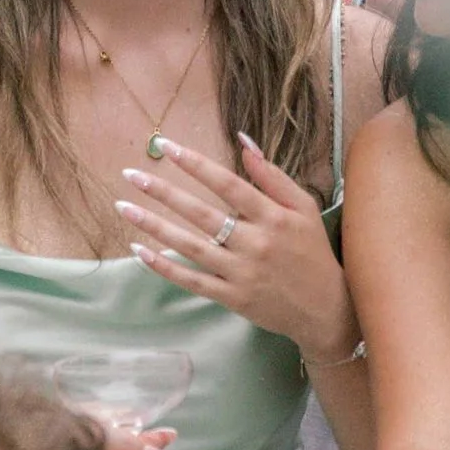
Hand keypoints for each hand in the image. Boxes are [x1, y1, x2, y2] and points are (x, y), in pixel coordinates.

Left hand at [114, 135, 353, 357]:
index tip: (167, 147)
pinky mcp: (232, 298)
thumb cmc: (312, 251)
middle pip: (201, 214)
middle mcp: (255, 244)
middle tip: (131, 175)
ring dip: (154, 226)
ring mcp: (241, 273)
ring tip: (125, 207)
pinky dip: (165, 267)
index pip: (227, 184)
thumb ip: (272, 176)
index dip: (196, 164)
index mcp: (273, 217)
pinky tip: (140, 251)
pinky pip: (192, 280)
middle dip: (163, 192)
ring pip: (190, 246)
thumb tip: (243, 141)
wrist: (325, 309)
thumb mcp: (303, 208)